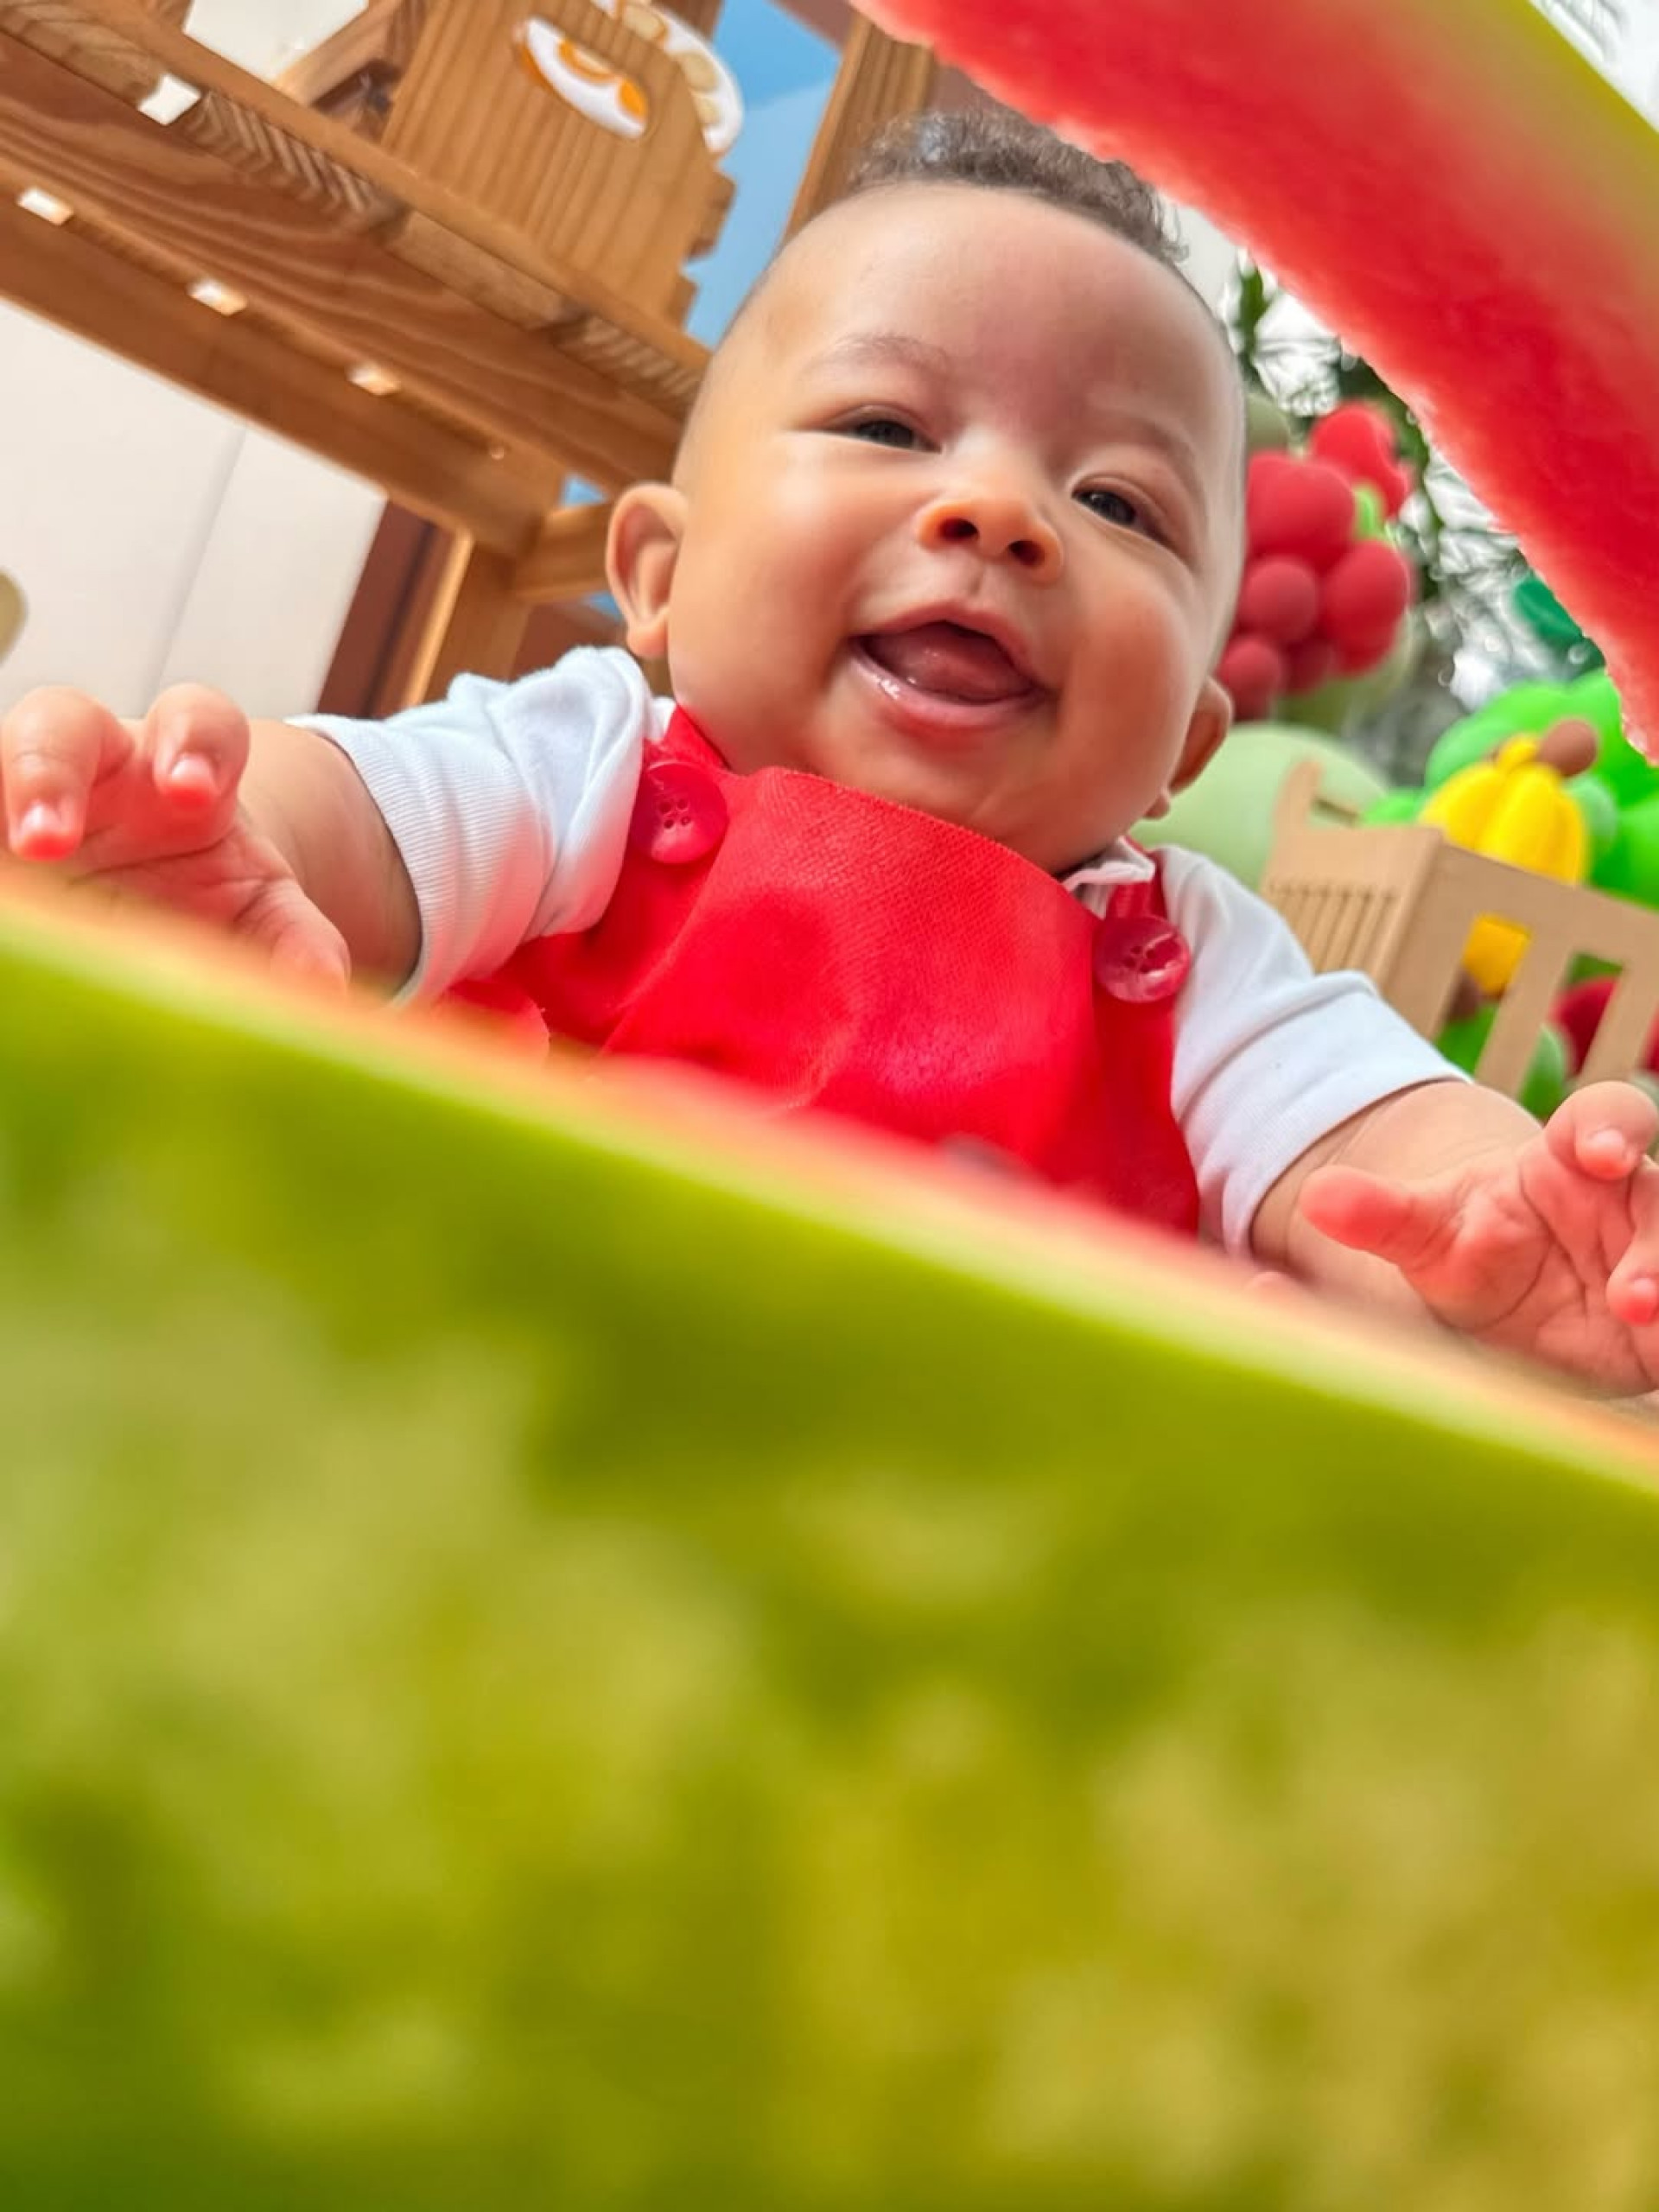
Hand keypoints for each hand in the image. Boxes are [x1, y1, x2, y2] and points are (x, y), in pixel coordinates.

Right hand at [1, 683, 348, 982]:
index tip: (192, 791)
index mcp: (182, 765)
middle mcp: (94, 760)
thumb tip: (320, 983)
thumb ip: (292, 938)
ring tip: (0, 885)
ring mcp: (25, 792)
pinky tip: (1, 914)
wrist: (155, 903)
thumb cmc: (210, 892)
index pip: (197, 721)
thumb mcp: (259, 911)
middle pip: (61, 725)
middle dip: (49, 773)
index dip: (194, 744)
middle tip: (46, 841)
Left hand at [1299, 1082, 1658, 1391]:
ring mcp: (1656, 1264)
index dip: (1610, 1128)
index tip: (1596, 1153)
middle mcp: (1633, 1207)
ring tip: (1644, 1320)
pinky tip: (1657, 1345)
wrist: (1501, 1304)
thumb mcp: (1424, 1234)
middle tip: (1633, 1294)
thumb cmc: (1470, 1245)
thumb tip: (1315, 1197)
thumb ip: (1380, 1214)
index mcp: (1573, 1159)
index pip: (1608, 1118)